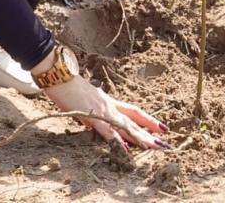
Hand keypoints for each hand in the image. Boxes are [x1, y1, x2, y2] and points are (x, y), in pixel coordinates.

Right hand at [44, 74, 167, 149]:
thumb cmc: (68, 86)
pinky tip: (126, 148)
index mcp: (108, 101)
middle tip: (165, 142)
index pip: (133, 111)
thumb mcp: (84, 101)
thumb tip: (95, 122)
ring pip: (126, 126)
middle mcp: (109, 105)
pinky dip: (117, 140)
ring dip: (140, 137)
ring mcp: (102, 110)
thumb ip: (92, 110)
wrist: (59, 75)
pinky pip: (107, 130)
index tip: (160, 127)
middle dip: (150, 131)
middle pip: (134, 119)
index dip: (147, 120)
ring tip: (155, 146)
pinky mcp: (91, 115)